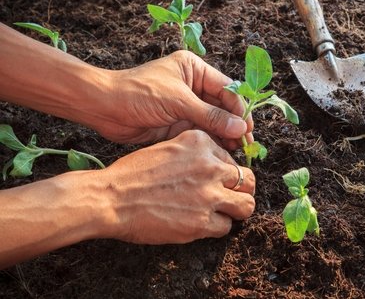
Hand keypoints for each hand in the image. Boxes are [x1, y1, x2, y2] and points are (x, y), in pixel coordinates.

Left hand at [95, 50, 252, 147]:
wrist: (104, 108)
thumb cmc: (138, 93)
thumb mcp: (178, 101)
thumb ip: (210, 116)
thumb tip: (241, 128)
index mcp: (194, 70)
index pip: (226, 89)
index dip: (240, 109)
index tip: (249, 129)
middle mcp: (193, 87)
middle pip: (222, 107)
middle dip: (235, 125)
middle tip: (247, 145)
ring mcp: (186, 106)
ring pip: (213, 122)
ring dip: (225, 136)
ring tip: (237, 152)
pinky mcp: (177, 124)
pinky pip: (200, 133)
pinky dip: (211, 142)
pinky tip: (221, 153)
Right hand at [102, 130, 255, 243]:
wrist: (111, 198)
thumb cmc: (133, 173)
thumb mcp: (168, 148)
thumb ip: (195, 153)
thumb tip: (214, 166)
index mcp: (201, 142)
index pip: (232, 157)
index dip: (226, 172)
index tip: (218, 180)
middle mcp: (210, 166)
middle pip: (248, 179)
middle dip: (242, 189)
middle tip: (232, 196)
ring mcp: (209, 195)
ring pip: (246, 205)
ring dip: (236, 209)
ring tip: (224, 212)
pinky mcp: (202, 222)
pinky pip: (226, 227)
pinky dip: (216, 227)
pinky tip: (201, 224)